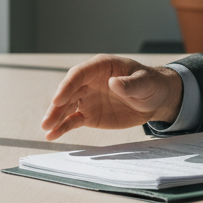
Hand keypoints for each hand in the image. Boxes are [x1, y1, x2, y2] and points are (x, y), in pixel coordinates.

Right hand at [41, 54, 184, 139]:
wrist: (156, 99)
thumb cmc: (151, 84)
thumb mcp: (145, 82)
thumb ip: (129, 84)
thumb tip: (112, 83)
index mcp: (101, 67)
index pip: (79, 74)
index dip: (67, 86)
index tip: (59, 99)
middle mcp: (90, 81)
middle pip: (68, 91)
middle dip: (57, 105)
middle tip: (48, 120)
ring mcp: (87, 98)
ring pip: (66, 106)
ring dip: (55, 117)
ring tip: (46, 129)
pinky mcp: (89, 114)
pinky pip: (73, 120)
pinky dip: (62, 127)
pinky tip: (52, 135)